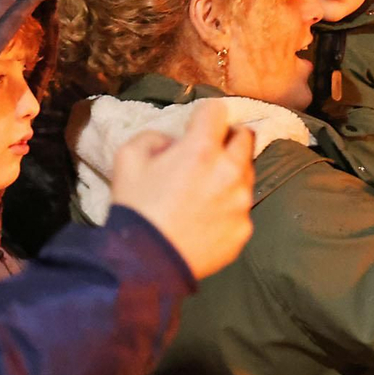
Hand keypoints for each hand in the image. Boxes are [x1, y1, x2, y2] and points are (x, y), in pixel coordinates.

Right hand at [110, 100, 255, 279]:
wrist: (145, 263)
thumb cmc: (135, 207)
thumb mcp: (128, 158)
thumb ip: (155, 137)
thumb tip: (173, 142)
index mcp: (201, 149)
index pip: (217, 111)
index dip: (204, 116)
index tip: (196, 126)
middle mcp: (229, 172)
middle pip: (245, 138)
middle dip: (228, 139)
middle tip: (210, 152)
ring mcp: (240, 203)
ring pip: (246, 174)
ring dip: (230, 174)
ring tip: (205, 192)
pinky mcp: (243, 229)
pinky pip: (241, 209)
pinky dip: (228, 208)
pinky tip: (206, 219)